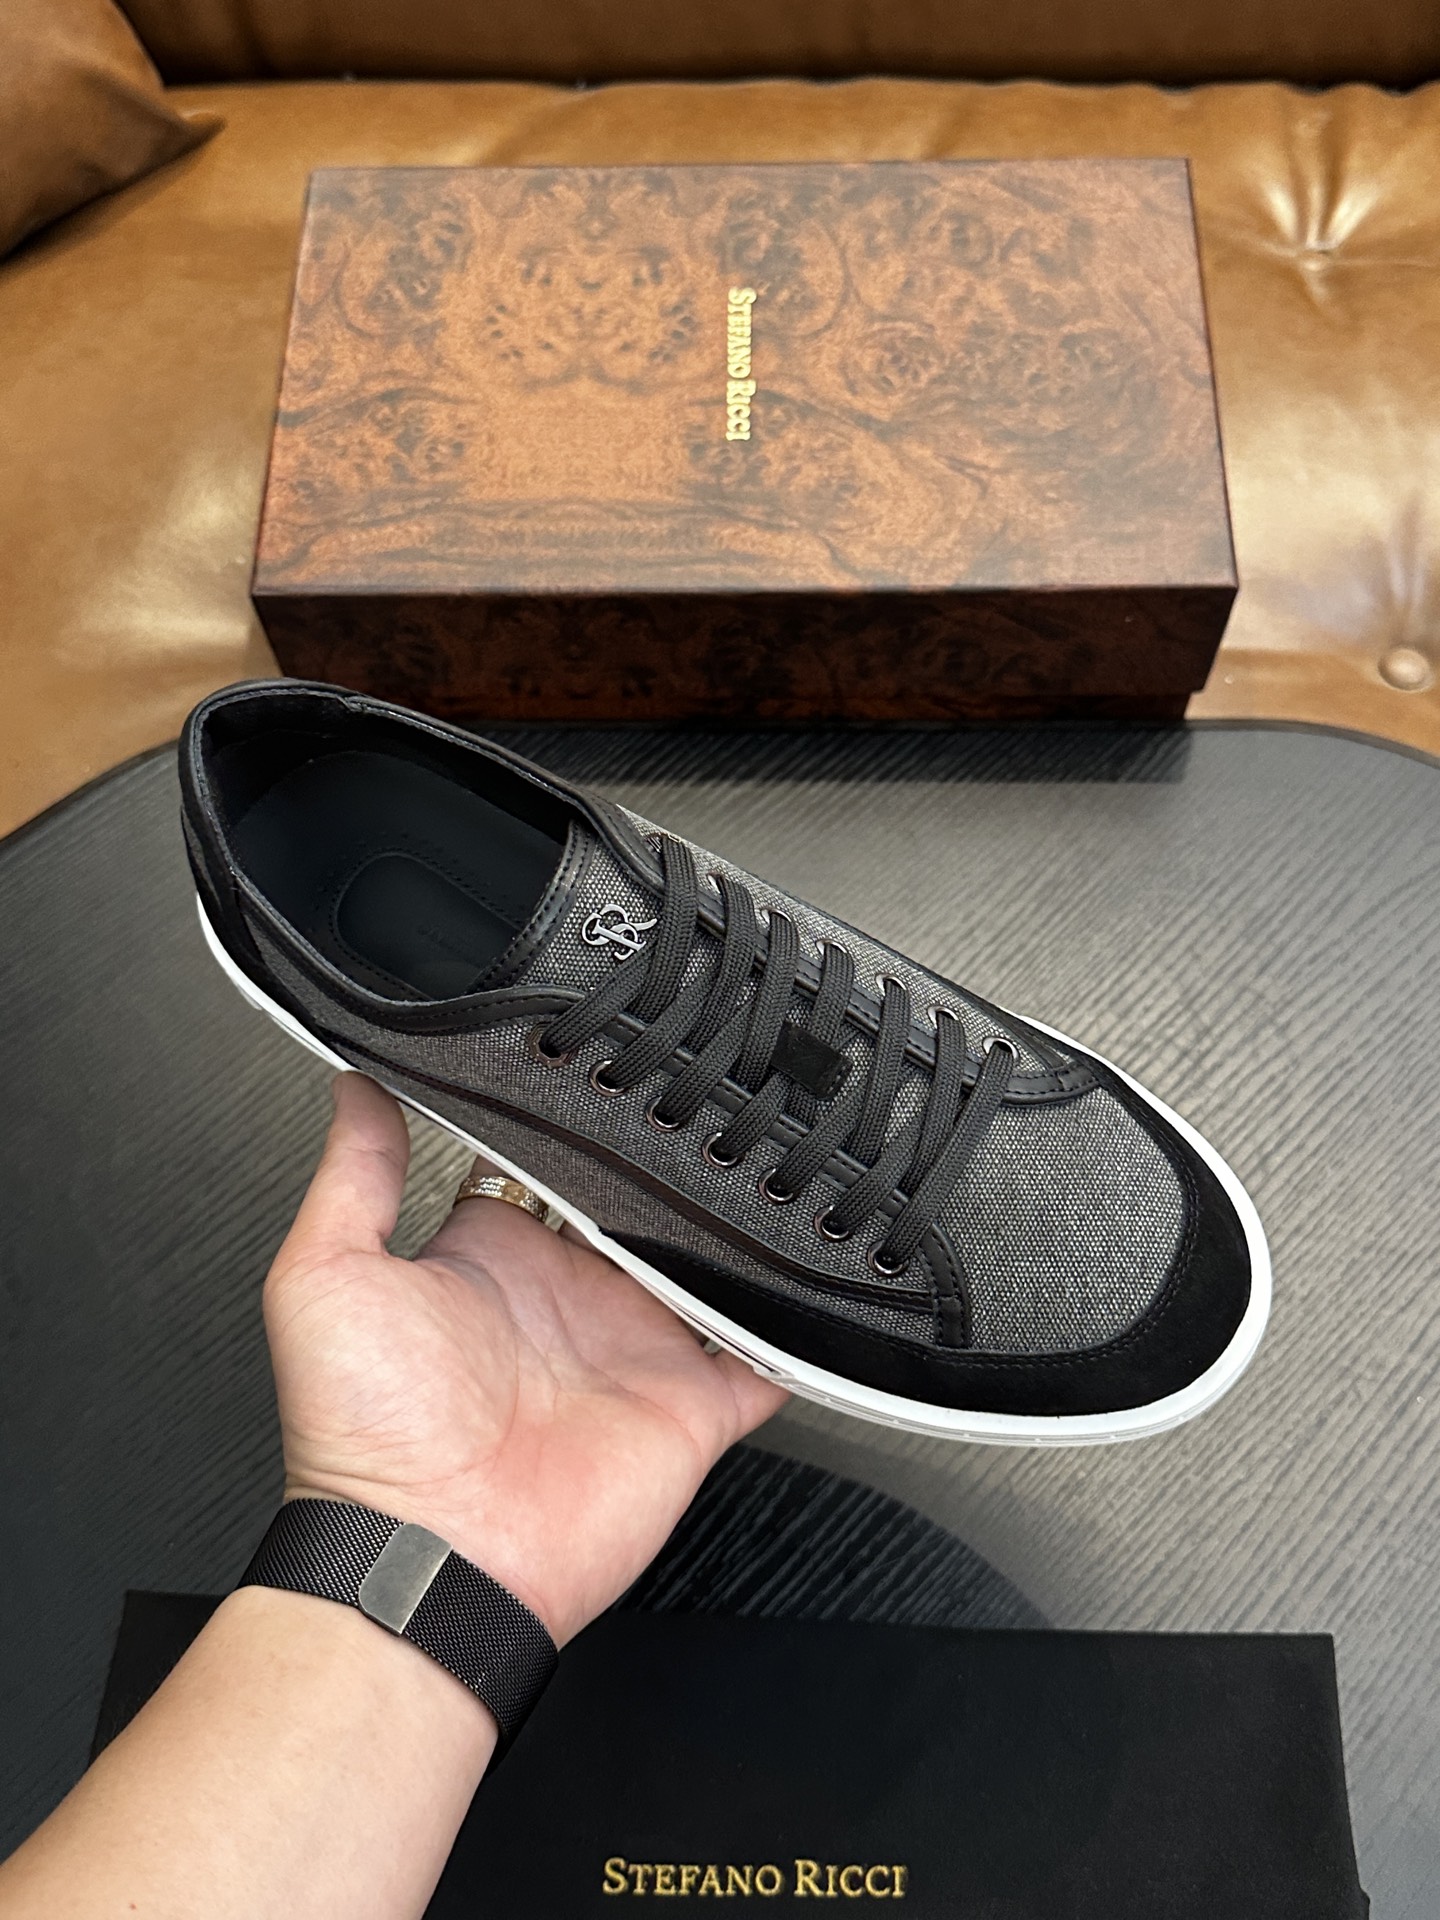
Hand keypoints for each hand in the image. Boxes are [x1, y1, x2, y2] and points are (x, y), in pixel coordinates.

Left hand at [264, 1073, 786, 1643]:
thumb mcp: (324, 1277)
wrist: (430, 1559)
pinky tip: (810, 1286)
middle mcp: (567, 1302)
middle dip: (667, 1169)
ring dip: (734, 1234)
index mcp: (491, 1262)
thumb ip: (355, 1175)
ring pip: (706, 1272)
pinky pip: (761, 1363)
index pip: (541, 1171)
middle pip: (636, 1211)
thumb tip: (353, 1087)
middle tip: (701, 1105)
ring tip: (767, 1168)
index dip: (570, 1127)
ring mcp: (632, 1353)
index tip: (601, 1072)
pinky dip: (791, 1335)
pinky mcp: (688, 1408)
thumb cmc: (364, 1438)